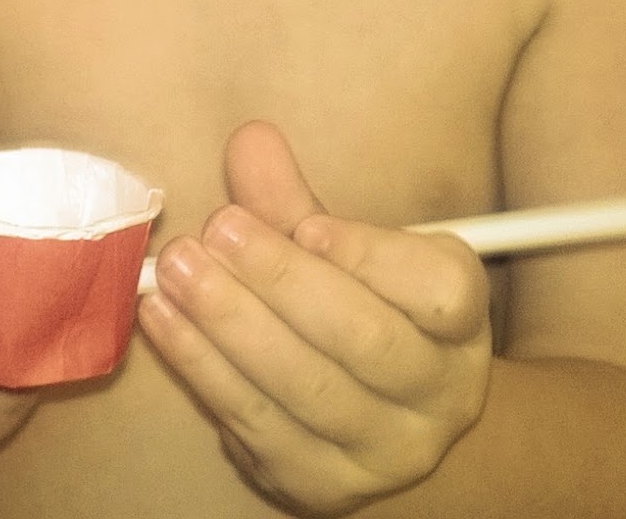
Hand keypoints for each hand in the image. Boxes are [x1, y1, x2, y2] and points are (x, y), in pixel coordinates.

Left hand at [139, 123, 491, 516]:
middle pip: (366, 340)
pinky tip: (165, 322)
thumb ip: (297, 200)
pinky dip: (204, 369)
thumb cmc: (362, 305)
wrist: (381, 416)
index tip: (308, 224)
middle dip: (283, 280)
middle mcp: (439, 394)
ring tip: (177, 271)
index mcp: (460, 321)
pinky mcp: (322, 485)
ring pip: (308, 388)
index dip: (372, 258)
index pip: (438, 291)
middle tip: (217, 229)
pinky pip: (258, 426)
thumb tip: (249, 140)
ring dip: (232, 324)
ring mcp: (384, 451)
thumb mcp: (348, 249)